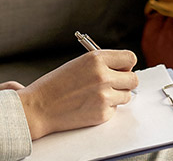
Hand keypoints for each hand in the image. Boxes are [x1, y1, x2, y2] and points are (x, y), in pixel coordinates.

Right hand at [16, 50, 137, 139]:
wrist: (39, 107)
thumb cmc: (56, 85)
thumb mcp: (79, 64)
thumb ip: (102, 64)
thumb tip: (124, 70)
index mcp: (96, 58)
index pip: (130, 58)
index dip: (126, 65)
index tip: (122, 69)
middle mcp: (103, 75)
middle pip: (133, 78)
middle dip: (125, 82)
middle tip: (114, 84)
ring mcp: (104, 96)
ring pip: (127, 95)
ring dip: (117, 96)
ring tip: (97, 95)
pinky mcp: (102, 114)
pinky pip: (115, 110)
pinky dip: (106, 109)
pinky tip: (89, 106)